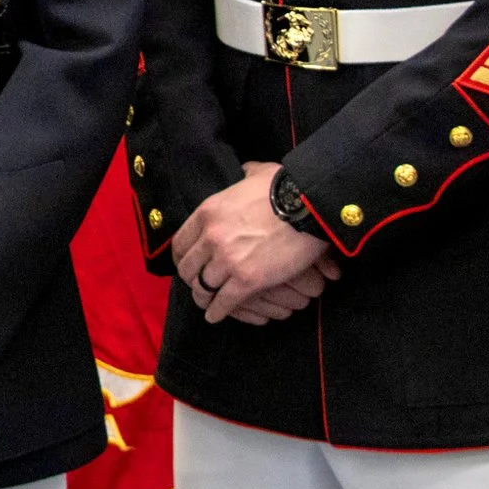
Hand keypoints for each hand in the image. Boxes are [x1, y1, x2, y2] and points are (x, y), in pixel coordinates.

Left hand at [173, 164, 339, 324]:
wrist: (309, 205)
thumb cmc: (286, 187)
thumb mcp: (256, 174)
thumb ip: (244, 175)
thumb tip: (244, 171)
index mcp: (207, 212)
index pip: (180, 243)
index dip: (181, 258)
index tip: (186, 264)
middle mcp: (210, 237)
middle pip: (188, 268)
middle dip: (191, 279)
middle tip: (197, 285)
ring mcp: (227, 260)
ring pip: (203, 287)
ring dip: (203, 298)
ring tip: (206, 304)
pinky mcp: (247, 280)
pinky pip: (224, 302)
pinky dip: (218, 312)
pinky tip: (216, 316)